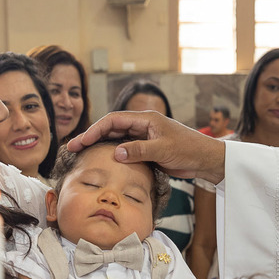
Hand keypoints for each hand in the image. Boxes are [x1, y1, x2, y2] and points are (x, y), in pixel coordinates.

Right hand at [66, 112, 226, 184]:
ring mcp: (144, 136)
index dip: (95, 130)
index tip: (81, 141)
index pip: (113, 120)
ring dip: (99, 144)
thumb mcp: (163, 150)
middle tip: (73, 148)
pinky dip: (112, 152)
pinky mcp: (147, 148)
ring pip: (116, 138)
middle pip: (111, 128)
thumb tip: (116, 152)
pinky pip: (125, 148)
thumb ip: (139, 151)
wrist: (205, 159)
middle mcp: (142, 124)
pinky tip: (101, 160)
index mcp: (145, 118)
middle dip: (91, 136)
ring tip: (81, 153)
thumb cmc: (189, 149)